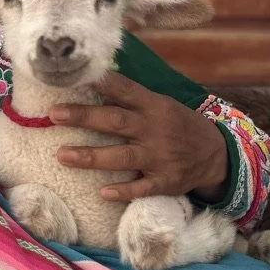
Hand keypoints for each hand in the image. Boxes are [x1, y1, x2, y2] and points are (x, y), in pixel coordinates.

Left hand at [50, 72, 228, 203]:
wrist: (215, 155)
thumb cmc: (177, 125)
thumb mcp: (161, 105)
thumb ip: (131, 99)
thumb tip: (95, 85)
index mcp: (154, 105)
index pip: (125, 89)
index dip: (101, 82)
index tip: (75, 77)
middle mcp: (155, 129)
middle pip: (116, 121)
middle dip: (84, 117)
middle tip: (54, 114)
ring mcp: (160, 156)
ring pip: (122, 156)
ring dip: (91, 156)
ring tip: (62, 155)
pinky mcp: (165, 181)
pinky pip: (142, 188)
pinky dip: (124, 191)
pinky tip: (103, 193)